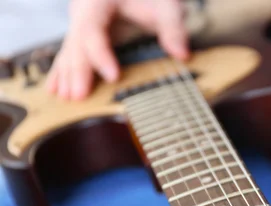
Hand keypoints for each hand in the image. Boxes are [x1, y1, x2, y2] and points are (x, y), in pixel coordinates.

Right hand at [46, 0, 188, 100]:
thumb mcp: (166, 5)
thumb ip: (173, 28)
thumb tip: (182, 54)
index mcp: (98, 1)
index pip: (94, 30)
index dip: (101, 54)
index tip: (113, 76)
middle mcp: (84, 11)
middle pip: (77, 43)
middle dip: (79, 70)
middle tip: (79, 96)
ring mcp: (81, 23)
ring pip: (71, 50)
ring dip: (68, 75)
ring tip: (66, 98)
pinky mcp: (84, 35)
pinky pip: (71, 53)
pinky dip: (64, 71)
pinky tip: (55, 90)